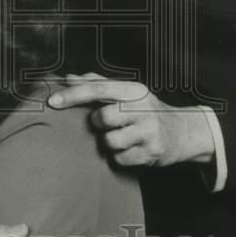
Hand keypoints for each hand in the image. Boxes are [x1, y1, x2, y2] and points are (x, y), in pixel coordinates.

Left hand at [48, 73, 214, 167]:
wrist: (183, 132)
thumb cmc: (146, 111)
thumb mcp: (128, 93)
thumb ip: (98, 84)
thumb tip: (69, 78)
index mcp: (133, 90)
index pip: (97, 88)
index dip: (73, 95)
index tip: (52, 101)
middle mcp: (143, 108)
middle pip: (102, 117)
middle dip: (98, 124)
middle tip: (107, 124)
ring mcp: (149, 131)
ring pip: (110, 141)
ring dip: (109, 142)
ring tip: (122, 137)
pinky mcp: (152, 153)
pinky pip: (120, 159)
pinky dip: (120, 157)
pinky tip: (131, 149)